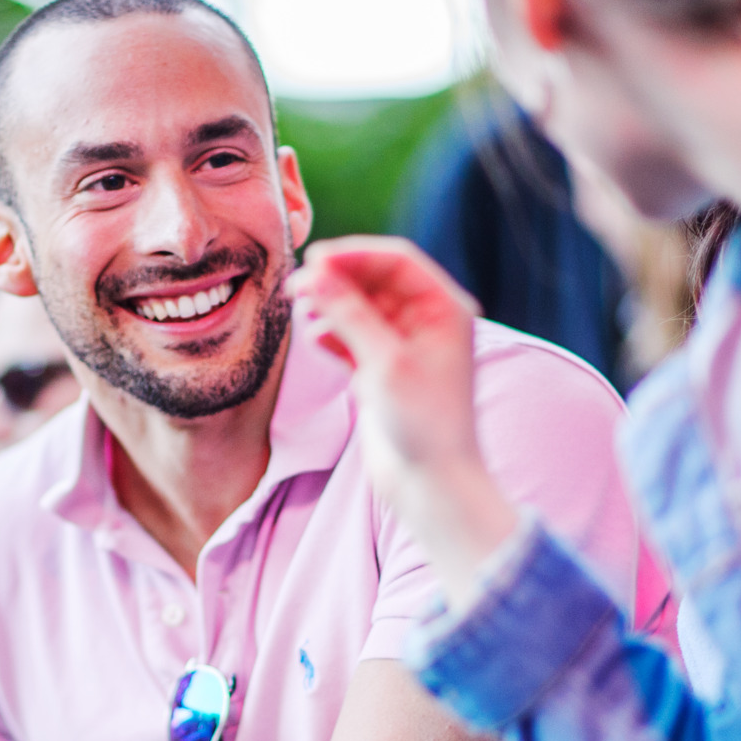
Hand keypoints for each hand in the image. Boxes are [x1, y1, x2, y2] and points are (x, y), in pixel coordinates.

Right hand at [289, 237, 520, 602]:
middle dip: (337, 280)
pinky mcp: (384, 371)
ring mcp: (405, 347)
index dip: (354, 255)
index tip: (313, 260)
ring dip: (331, 305)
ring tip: (302, 313)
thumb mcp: (384, 363)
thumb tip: (315, 274)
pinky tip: (315, 338)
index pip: (396, 261)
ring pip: (362, 308)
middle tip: (296, 286)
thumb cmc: (423, 425)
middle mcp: (428, 323)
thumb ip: (349, 314)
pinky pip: (354, 336)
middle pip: (376, 281)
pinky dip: (333, 333)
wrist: (430, 485)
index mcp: (444, 310)